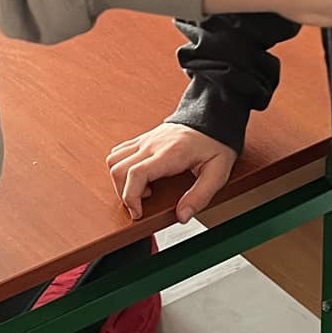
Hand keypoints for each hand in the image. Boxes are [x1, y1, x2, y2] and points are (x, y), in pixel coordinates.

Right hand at [107, 123, 235, 221]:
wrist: (212, 116)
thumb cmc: (215, 143)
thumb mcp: (217, 173)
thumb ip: (200, 196)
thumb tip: (182, 216)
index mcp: (170, 153)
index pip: (136, 174)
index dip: (131, 197)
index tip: (138, 212)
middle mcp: (152, 145)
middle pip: (118, 169)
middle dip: (123, 193)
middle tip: (140, 205)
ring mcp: (145, 140)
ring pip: (114, 160)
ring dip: (120, 180)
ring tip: (141, 190)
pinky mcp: (143, 139)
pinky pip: (119, 152)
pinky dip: (121, 168)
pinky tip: (138, 177)